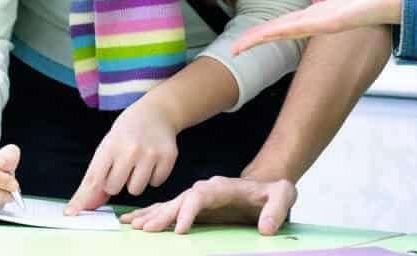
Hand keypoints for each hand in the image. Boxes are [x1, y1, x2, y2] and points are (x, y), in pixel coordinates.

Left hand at [66, 98, 178, 213]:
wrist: (156, 112)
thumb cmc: (126, 133)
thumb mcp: (107, 147)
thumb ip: (95, 177)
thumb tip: (82, 207)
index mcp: (110, 145)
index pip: (94, 179)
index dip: (84, 198)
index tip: (73, 213)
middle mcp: (130, 150)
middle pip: (115, 188)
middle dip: (116, 182)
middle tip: (122, 166)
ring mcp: (151, 154)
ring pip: (136, 190)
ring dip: (135, 181)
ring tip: (137, 163)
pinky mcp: (168, 157)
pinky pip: (155, 184)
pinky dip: (152, 177)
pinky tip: (152, 161)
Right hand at [121, 176, 296, 234]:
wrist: (265, 187)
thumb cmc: (273, 192)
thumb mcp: (283, 194)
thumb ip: (277, 208)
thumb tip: (266, 228)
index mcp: (221, 187)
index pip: (200, 196)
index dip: (189, 211)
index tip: (180, 229)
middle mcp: (205, 190)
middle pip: (179, 200)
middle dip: (162, 215)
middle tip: (146, 229)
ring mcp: (197, 198)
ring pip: (170, 205)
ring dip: (151, 215)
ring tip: (132, 225)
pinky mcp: (193, 207)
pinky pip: (168, 209)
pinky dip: (151, 214)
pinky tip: (135, 221)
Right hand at [231, 0, 401, 54]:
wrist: (395, 0)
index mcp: (318, 18)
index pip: (285, 25)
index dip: (265, 31)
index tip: (245, 40)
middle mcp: (316, 24)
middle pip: (279, 32)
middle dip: (255, 40)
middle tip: (234, 50)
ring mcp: (320, 25)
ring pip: (284, 30)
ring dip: (260, 38)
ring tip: (239, 47)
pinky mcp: (327, 22)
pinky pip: (298, 26)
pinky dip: (278, 30)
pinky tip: (262, 35)